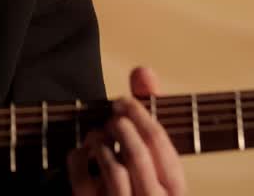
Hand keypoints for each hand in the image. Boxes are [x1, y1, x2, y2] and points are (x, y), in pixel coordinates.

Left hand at [66, 66, 187, 195]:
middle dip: (120, 126)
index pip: (159, 143)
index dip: (138, 114)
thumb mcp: (154, 156)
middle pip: (137, 155)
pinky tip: (82, 152)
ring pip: (114, 171)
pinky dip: (78, 158)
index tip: (123, 101)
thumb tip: (143, 71)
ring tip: (98, 133)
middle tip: (111, 116)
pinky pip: (83, 181)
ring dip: (100, 141)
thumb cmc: (140, 183)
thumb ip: (150, 112)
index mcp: (175, 190)